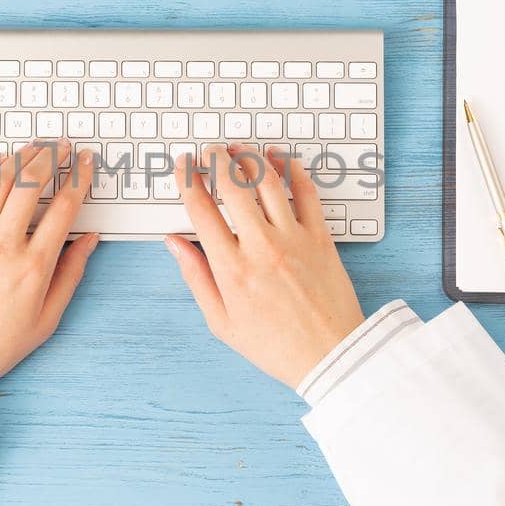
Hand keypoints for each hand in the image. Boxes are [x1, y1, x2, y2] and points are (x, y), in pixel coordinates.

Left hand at [0, 141, 99, 386]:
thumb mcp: (47, 319)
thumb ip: (71, 274)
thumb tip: (89, 241)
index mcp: (33, 268)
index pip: (65, 208)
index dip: (79, 178)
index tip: (86, 163)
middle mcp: (3, 247)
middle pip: (30, 184)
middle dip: (50, 156)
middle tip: (61, 146)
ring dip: (19, 158)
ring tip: (33, 147)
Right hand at [165, 144, 365, 386]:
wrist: (330, 356)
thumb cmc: (276, 345)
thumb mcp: (221, 322)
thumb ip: (196, 277)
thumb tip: (174, 243)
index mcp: (232, 269)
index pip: (201, 209)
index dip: (187, 180)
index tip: (183, 166)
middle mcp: (261, 247)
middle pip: (232, 185)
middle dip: (215, 159)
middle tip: (209, 152)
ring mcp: (294, 238)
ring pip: (267, 180)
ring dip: (248, 157)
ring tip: (237, 149)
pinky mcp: (321, 236)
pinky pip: (306, 190)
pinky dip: (290, 167)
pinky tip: (278, 158)